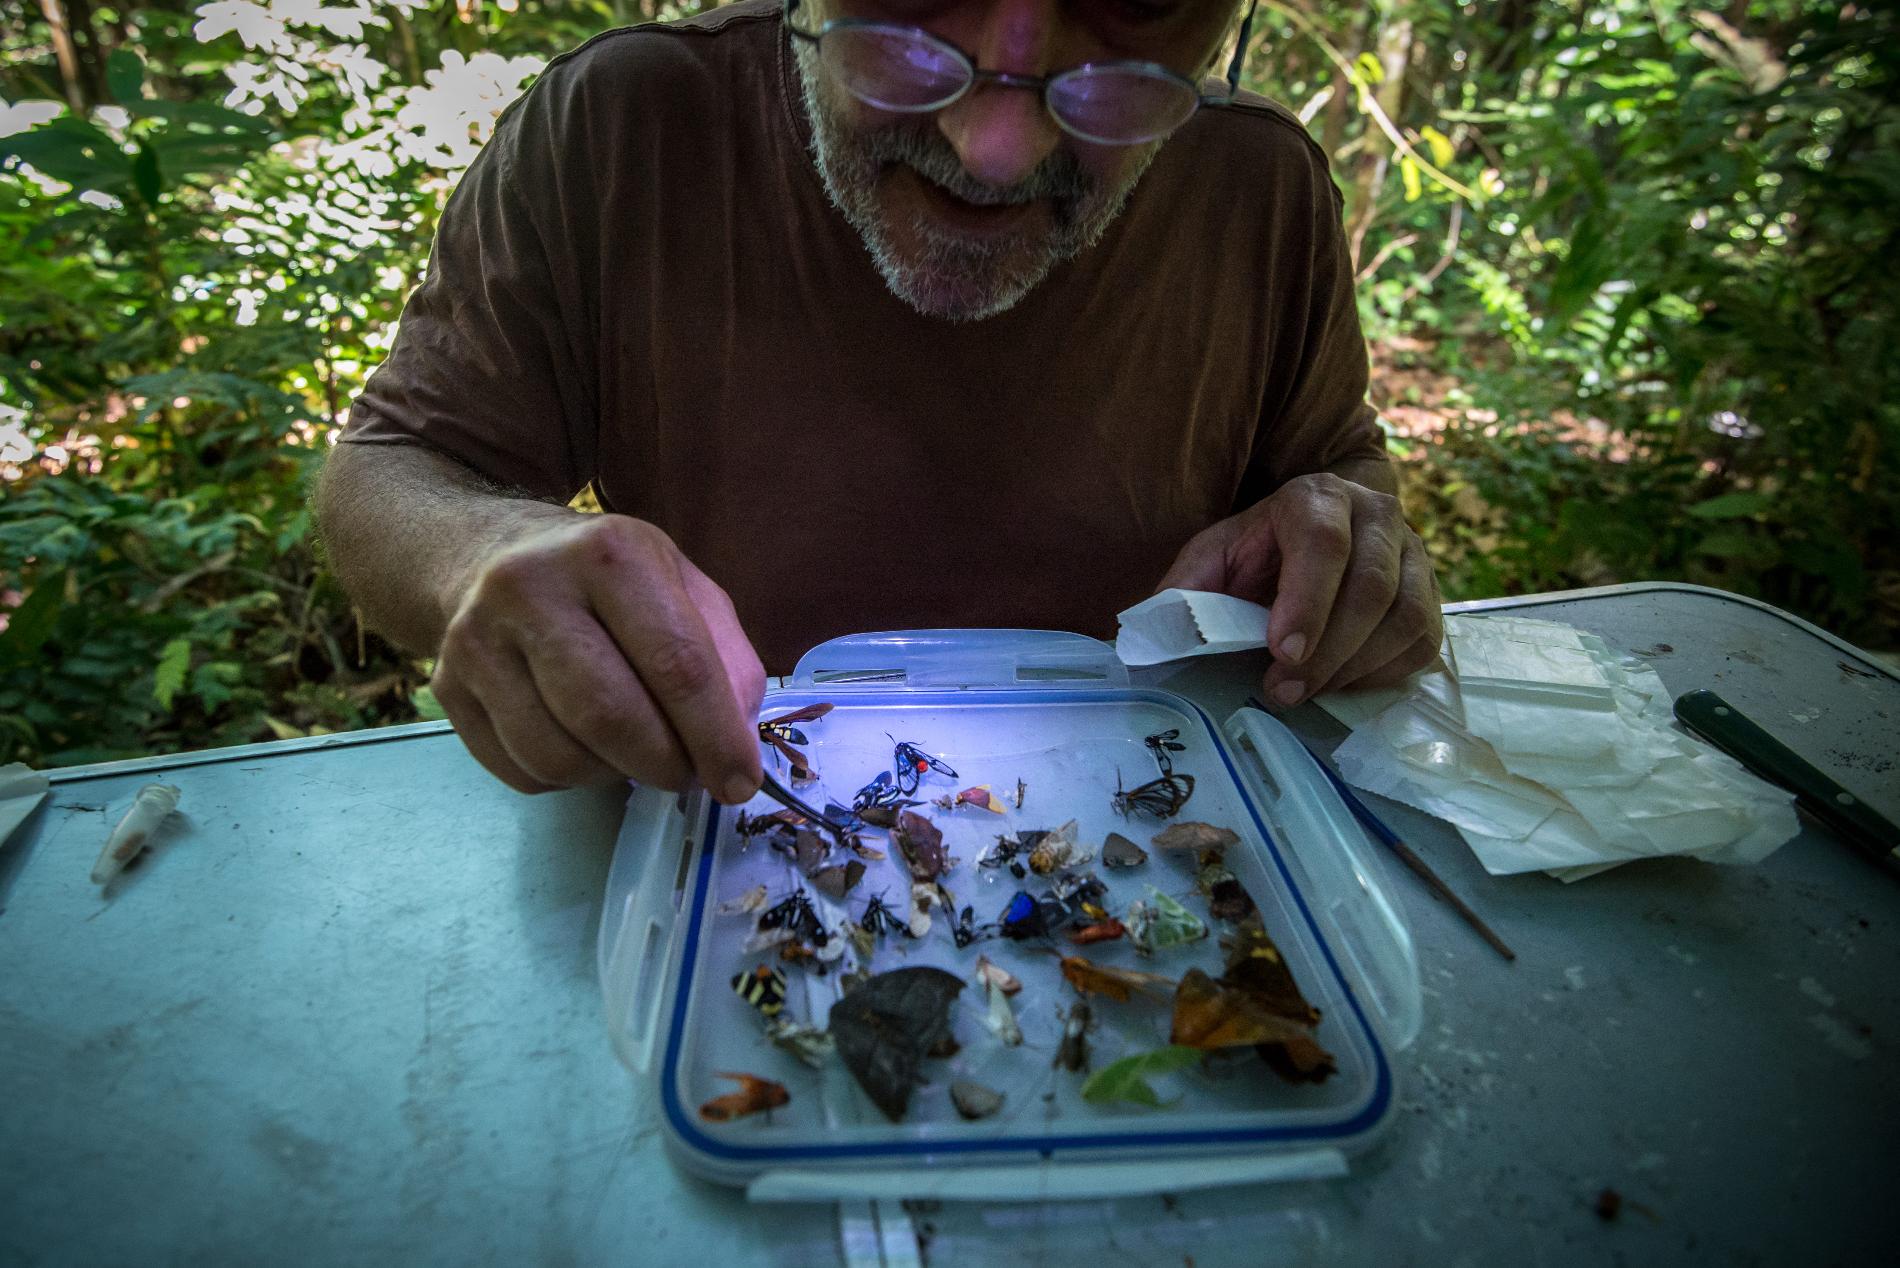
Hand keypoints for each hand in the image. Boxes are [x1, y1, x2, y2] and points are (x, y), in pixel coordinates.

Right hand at [431, 514, 766, 798]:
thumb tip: (737, 745)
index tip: (739, 784)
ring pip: (559, 756)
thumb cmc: (606, 578)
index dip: (716, 736)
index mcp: (610, 553)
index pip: (676, 662)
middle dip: (664, 765)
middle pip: (609, 716)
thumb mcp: (680, 584)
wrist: (487, 554)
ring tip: (633, 752)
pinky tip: (582, 744)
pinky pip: (522, 771)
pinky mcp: (448, 689)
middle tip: (688, 775)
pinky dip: (568, 779)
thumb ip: (725, 658)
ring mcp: (478, 640)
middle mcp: (533, 588)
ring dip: (614, 776)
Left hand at [1156, 472, 1442, 706]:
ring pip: (1405, 616)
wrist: (1307, 547)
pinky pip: (1422, 642)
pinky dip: (1382, 673)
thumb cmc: (1252, 559)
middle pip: (1372, 585)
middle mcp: (1377, 514)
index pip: (1323, 543)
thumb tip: (1148, 641)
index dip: (1307, 601)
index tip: (1283, 653)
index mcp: (1316, 497)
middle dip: (1327, 649)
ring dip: (1354, 667)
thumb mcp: (1208, 564)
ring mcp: (1413, 555)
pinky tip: (1340, 684)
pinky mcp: (1431, 597)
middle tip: (1285, 690)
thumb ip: (1182, 594)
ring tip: (1308, 692)